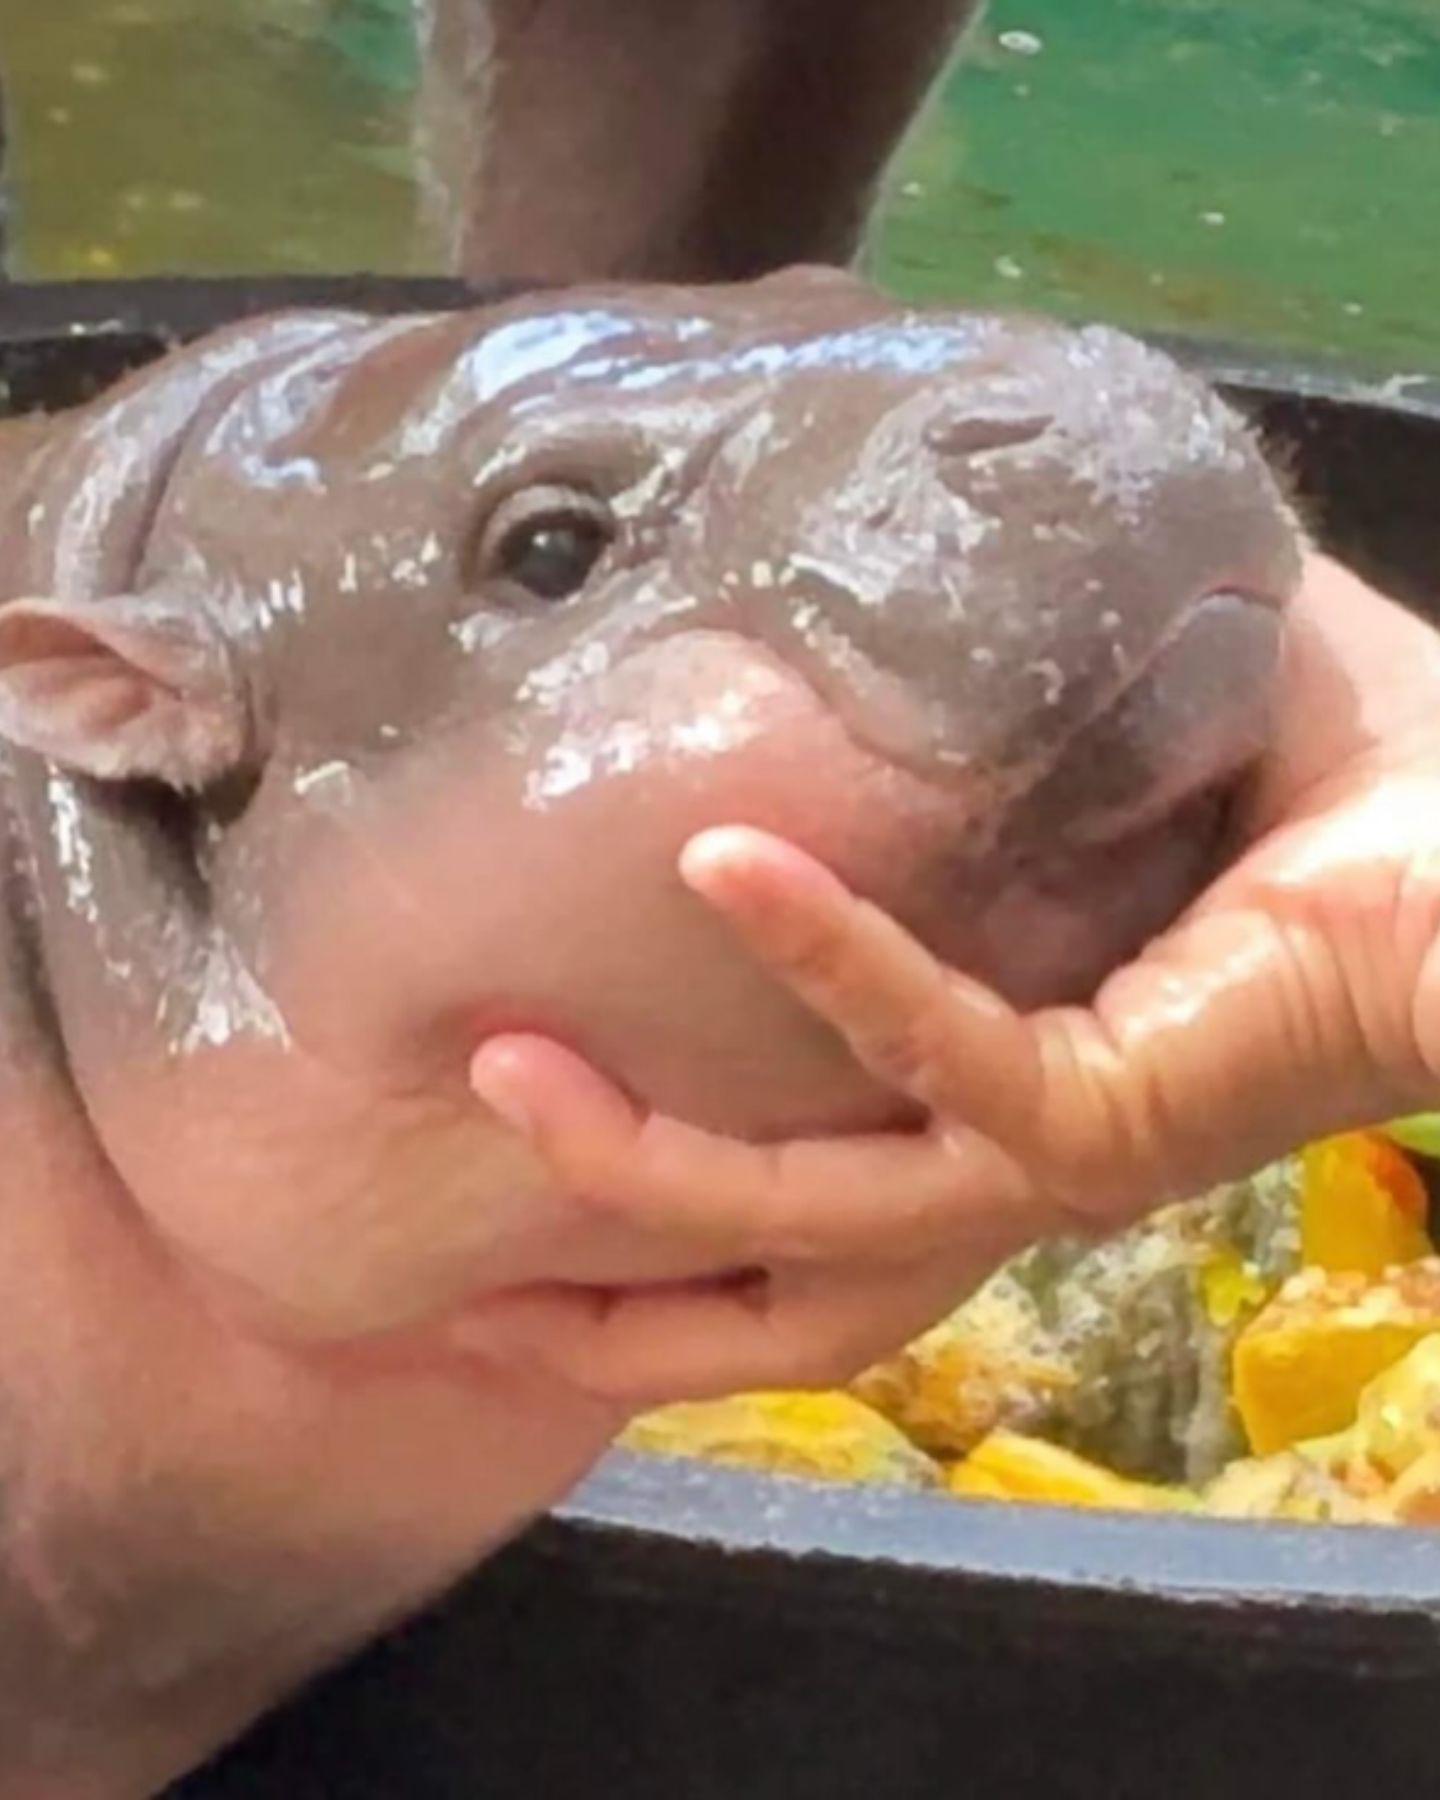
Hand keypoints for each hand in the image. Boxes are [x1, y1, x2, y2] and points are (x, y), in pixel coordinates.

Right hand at [470, 554, 1439, 1397]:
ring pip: (806, 1217)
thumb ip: (1004, 659)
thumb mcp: (1124, 711)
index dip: (658, 1191)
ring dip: (645, 1159)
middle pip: (771, 1272)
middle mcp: (1006, 1144)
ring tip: (505, 1065)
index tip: (514, 1127)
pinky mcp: (1106, 1119)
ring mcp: (1050, 1148)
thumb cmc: (1349, 776)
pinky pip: (936, 1059)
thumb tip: (879, 519)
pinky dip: (828, 963)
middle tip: (460, 1154)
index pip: (805, 1172)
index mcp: (1003, 1075)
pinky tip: (723, 865)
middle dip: (609, 1255)